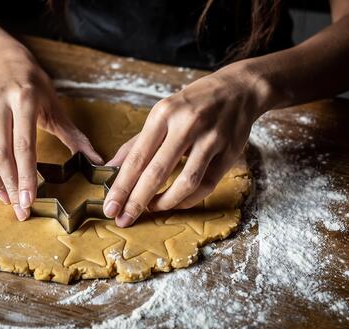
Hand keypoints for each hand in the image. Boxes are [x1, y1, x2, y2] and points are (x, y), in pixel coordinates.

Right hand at [0, 48, 101, 220]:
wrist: (7, 62)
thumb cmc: (36, 87)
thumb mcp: (57, 107)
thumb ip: (74, 136)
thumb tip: (97, 161)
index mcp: (24, 101)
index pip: (24, 146)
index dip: (26, 176)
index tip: (29, 200)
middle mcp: (0, 104)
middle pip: (1, 152)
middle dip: (10, 184)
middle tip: (19, 209)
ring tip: (4, 197)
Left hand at [103, 67, 270, 226]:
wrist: (238, 89)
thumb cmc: (193, 104)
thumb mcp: (161, 114)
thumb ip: (136, 143)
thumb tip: (110, 168)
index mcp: (163, 114)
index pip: (137, 157)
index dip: (121, 186)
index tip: (110, 206)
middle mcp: (186, 125)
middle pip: (157, 172)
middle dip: (137, 201)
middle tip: (123, 219)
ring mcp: (211, 138)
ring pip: (186, 182)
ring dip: (165, 203)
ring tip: (151, 210)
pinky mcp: (230, 152)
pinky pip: (207, 185)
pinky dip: (189, 199)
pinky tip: (175, 202)